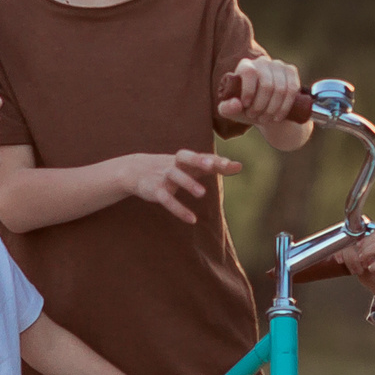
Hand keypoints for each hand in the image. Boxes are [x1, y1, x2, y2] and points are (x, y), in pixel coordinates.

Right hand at [125, 149, 241, 222]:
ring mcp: (164, 176)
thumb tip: (239, 166)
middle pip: (185, 157)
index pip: (201, 155)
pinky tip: (192, 219)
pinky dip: (179, 209)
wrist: (134, 170)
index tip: (230, 163)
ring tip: (202, 193)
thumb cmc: (172, 167)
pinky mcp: (155, 191)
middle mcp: (175, 164)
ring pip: (175, 176)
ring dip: (188, 183)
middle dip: (197, 160)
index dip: (213, 159)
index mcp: (185, 158)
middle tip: (211, 165)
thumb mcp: (191, 165)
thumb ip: (214, 166)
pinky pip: (167, 199)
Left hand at [216, 56, 303, 125]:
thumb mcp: (232, 111)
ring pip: (281, 89)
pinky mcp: (291, 71)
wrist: (265, 111)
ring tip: (266, 119)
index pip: (249, 73)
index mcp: (245, 65)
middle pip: (267, 85)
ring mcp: (278, 65)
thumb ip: (226, 109)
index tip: (247, 107)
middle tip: (256, 117)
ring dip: (274, 109)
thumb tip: (237, 104)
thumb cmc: (245, 109)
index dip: (249, 91)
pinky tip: (278, 116)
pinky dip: (286, 106)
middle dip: (261, 106)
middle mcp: (262, 61)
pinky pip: (292, 88)